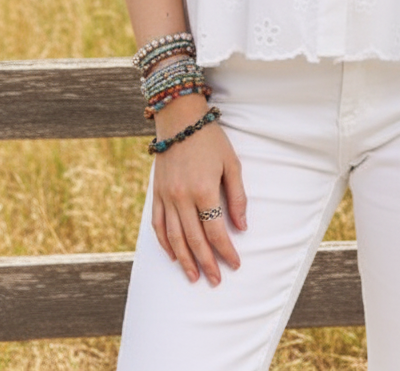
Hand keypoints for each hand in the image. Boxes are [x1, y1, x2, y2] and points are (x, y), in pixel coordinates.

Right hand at [150, 97, 246, 285]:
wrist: (179, 118)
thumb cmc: (210, 139)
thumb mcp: (232, 164)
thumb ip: (237, 197)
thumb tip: (242, 227)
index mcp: (204, 190)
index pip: (216, 231)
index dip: (226, 251)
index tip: (235, 264)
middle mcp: (182, 197)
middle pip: (195, 240)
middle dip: (207, 263)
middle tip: (216, 280)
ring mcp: (166, 196)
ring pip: (174, 238)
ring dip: (184, 260)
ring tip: (194, 277)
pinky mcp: (156, 193)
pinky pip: (158, 225)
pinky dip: (165, 243)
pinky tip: (173, 255)